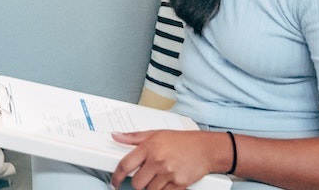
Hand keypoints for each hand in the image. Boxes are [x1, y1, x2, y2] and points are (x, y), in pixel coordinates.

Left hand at [110, 129, 225, 189]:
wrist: (205, 149)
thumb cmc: (181, 141)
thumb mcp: (155, 134)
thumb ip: (133, 137)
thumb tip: (116, 136)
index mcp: (148, 147)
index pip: (125, 165)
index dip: (116, 176)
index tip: (114, 181)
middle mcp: (157, 161)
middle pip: (137, 183)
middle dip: (138, 182)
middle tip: (144, 176)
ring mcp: (168, 173)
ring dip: (151, 187)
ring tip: (157, 177)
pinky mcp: (179, 184)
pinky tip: (166, 182)